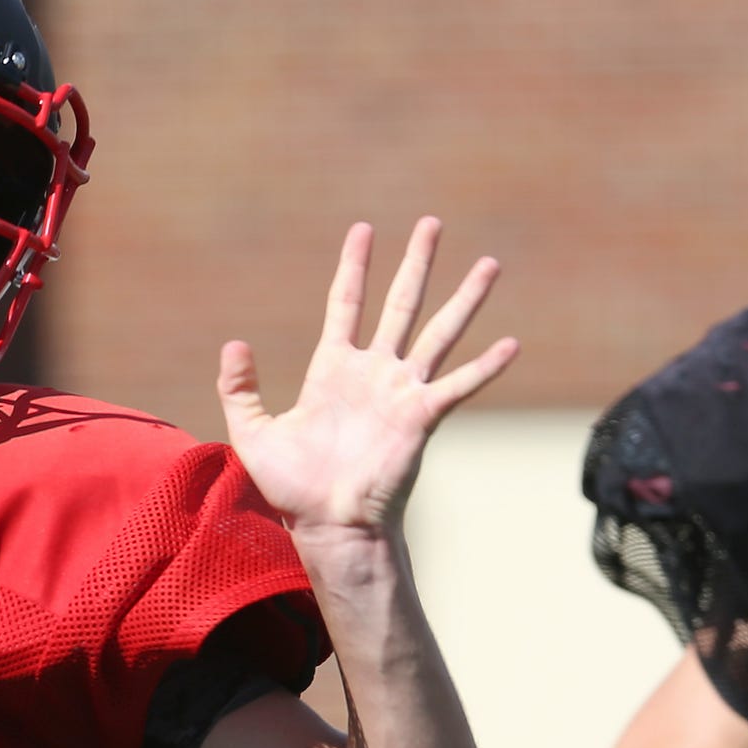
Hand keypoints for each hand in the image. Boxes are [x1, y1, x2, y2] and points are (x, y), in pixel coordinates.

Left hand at [218, 217, 518, 544]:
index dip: (355, 266)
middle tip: (432, 222)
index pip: (346, 303)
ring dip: (464, 298)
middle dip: (417, 262)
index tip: (364, 229)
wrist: (328, 525)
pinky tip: (512, 343)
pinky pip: (458, 385)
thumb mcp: (253, 432)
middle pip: (400, 303)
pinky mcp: (421, 417)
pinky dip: (485, 366)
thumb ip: (239, 388)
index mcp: (333, 368)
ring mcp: (401, 392)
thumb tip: (235, 343)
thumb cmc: (293, 488)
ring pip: (439, 332)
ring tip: (490, 264)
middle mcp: (373, 372)